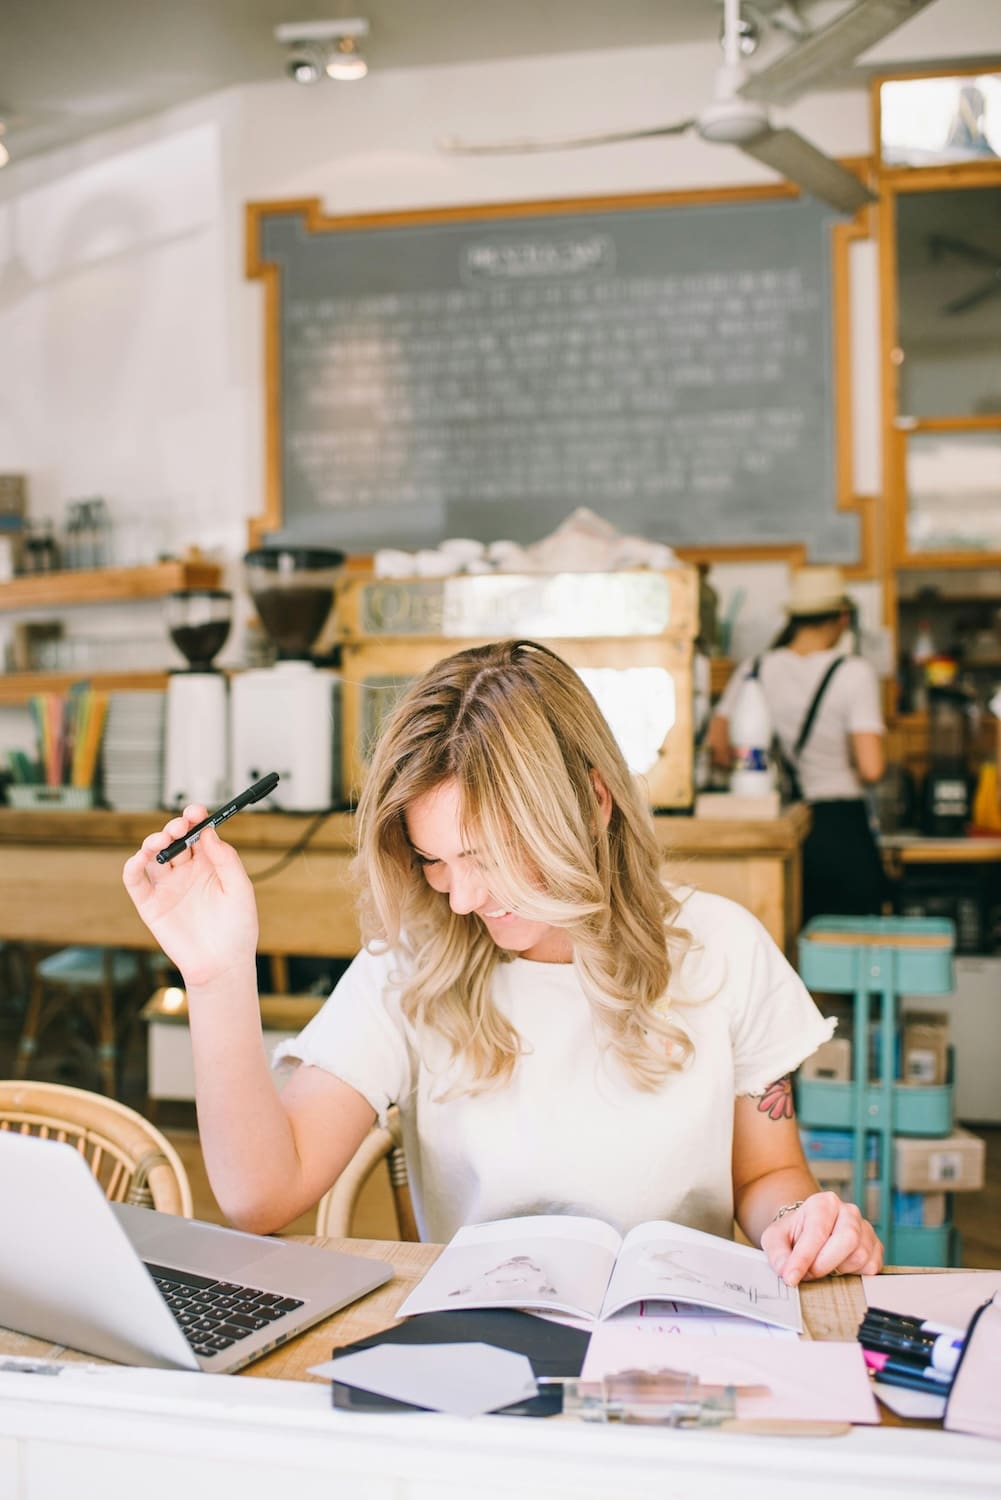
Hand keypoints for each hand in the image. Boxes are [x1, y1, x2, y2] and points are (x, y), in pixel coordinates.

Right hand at [122, 806, 258, 988]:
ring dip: (154, 841)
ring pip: (153, 855)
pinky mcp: (151, 905)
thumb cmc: (237, 929)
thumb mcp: (240, 889)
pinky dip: (132, 867)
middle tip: (180, 825)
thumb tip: (209, 833)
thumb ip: (226, 860)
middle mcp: (186, 872)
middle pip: (174, 840)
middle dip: (174, 827)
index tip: (196, 811)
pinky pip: (136, 881)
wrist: (222, 965)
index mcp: (209, 865)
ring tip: (163, 840)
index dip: (194, 819)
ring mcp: (167, 887)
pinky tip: (140, 858)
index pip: (198, 834)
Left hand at [760, 1191, 883, 1284]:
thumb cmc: (794, 1233)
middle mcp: (848, 1211)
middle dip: (824, 1264)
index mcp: (823, 1203)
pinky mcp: (876, 1247)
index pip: (817, 1232)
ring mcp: (865, 1229)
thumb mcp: (776, 1238)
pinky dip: (854, 1274)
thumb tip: (786, 1271)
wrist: (809, 1231)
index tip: (791, 1278)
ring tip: (822, 1266)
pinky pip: (872, 1267)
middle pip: (847, 1240)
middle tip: (808, 1274)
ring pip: (860, 1256)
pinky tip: (839, 1268)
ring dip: (838, 1270)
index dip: (803, 1258)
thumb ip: (777, 1253)